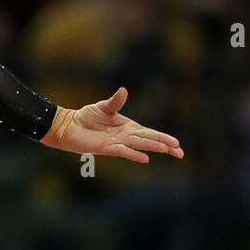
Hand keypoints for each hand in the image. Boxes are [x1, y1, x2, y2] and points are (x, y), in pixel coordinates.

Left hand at [40, 86, 183, 162]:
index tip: (177, 144)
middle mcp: (125, 137)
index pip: (149, 133)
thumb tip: (124, 90)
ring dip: (151, 147)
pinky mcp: (106, 148)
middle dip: (164, 145)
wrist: (69, 126)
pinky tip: (145, 158)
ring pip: (138, 145)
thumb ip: (115, 101)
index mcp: (128, 127)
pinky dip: (133, 154)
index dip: (163, 138)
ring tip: (166, 150)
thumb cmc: (87, 117)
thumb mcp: (104, 107)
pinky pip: (123, 151)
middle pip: (148, 140)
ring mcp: (117, 143)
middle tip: (179, 152)